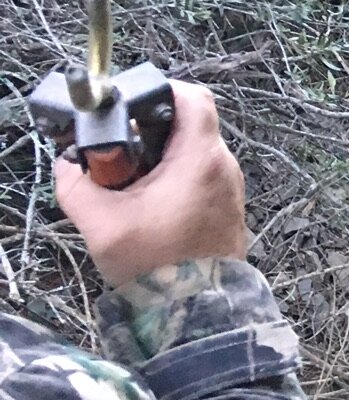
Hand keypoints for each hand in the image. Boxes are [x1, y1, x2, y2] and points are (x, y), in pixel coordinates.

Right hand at [55, 80, 249, 288]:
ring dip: (159, 155)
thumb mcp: (101, 223)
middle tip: (116, 146)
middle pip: (189, 123)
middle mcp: (222, 166)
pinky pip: (200, 173)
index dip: (160, 91)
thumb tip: (67, 164)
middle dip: (149, 128)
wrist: (197, 308)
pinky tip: (145, 197)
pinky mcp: (226, 204)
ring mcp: (229, 185)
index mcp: (200, 159)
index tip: (128, 105)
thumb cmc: (155, 264)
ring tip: (127, 177)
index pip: (193, 98)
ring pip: (193, 150)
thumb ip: (77, 185)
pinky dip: (173, 175)